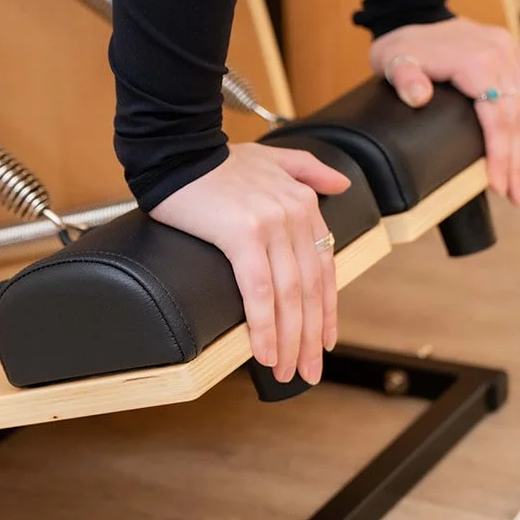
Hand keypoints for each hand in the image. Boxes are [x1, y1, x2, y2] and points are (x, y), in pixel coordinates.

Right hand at [151, 143, 349, 383]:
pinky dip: (264, 327)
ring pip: (289, 296)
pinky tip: (264, 352)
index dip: (326, 310)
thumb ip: (310, 169)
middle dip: (310, 337)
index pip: (324, 268)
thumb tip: (342, 184)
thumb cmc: (218, 160)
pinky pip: (259, 291)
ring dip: (289, 341)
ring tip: (285, 371)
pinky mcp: (243, 235)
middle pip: (310, 289)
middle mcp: (295, 215)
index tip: (325, 341)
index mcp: (304, 202)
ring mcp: (271, 225)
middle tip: (307, 371)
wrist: (178, 148)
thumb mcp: (273, 157)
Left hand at [370, 18, 519, 206]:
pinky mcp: (508, 53)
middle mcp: (500, 55)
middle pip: (516, 117)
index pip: (497, 117)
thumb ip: (405, 78)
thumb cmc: (402, 43)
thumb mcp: (394, 60)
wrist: (412, 11)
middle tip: (519, 197)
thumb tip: (418, 97)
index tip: (499, 184)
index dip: (500, 154)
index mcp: (477, 61)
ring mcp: (507, 53)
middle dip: (519, 161)